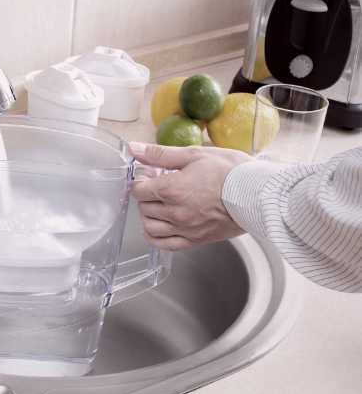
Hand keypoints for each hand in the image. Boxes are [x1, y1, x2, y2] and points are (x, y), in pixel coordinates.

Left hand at [129, 142, 251, 250]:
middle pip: (143, 207)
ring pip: (149, 227)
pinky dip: (155, 236)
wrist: (259, 194)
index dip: (142, 179)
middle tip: (159, 186)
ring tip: (160, 204)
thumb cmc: (232, 172)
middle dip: (147, 195)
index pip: (138, 189)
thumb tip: (135, 149)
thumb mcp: (194, 154)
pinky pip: (164, 244)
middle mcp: (175, 212)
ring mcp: (184, 229)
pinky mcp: (194, 240)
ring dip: (149, 215)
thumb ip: (160, 154)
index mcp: (172, 189)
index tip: (152, 174)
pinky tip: (160, 226)